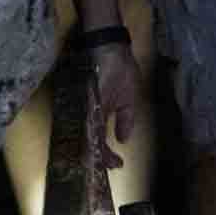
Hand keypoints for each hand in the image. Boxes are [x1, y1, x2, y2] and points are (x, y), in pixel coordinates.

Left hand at [88, 43, 138, 170]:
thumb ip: (125, 120)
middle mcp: (91, 113)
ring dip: (94, 153)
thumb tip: (124, 140)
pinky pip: (87, 123)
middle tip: (112, 167)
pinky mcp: (87, 100)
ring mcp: (88, 108)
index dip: (108, 155)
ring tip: (102, 164)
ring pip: (87, 136)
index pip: (101, 140)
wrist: (110, 46)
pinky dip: (91, 137)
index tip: (118, 164)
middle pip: (92, 142)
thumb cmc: (119, 68)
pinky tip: (94, 148)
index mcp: (101, 114)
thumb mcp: (127, 99)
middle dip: (101, 158)